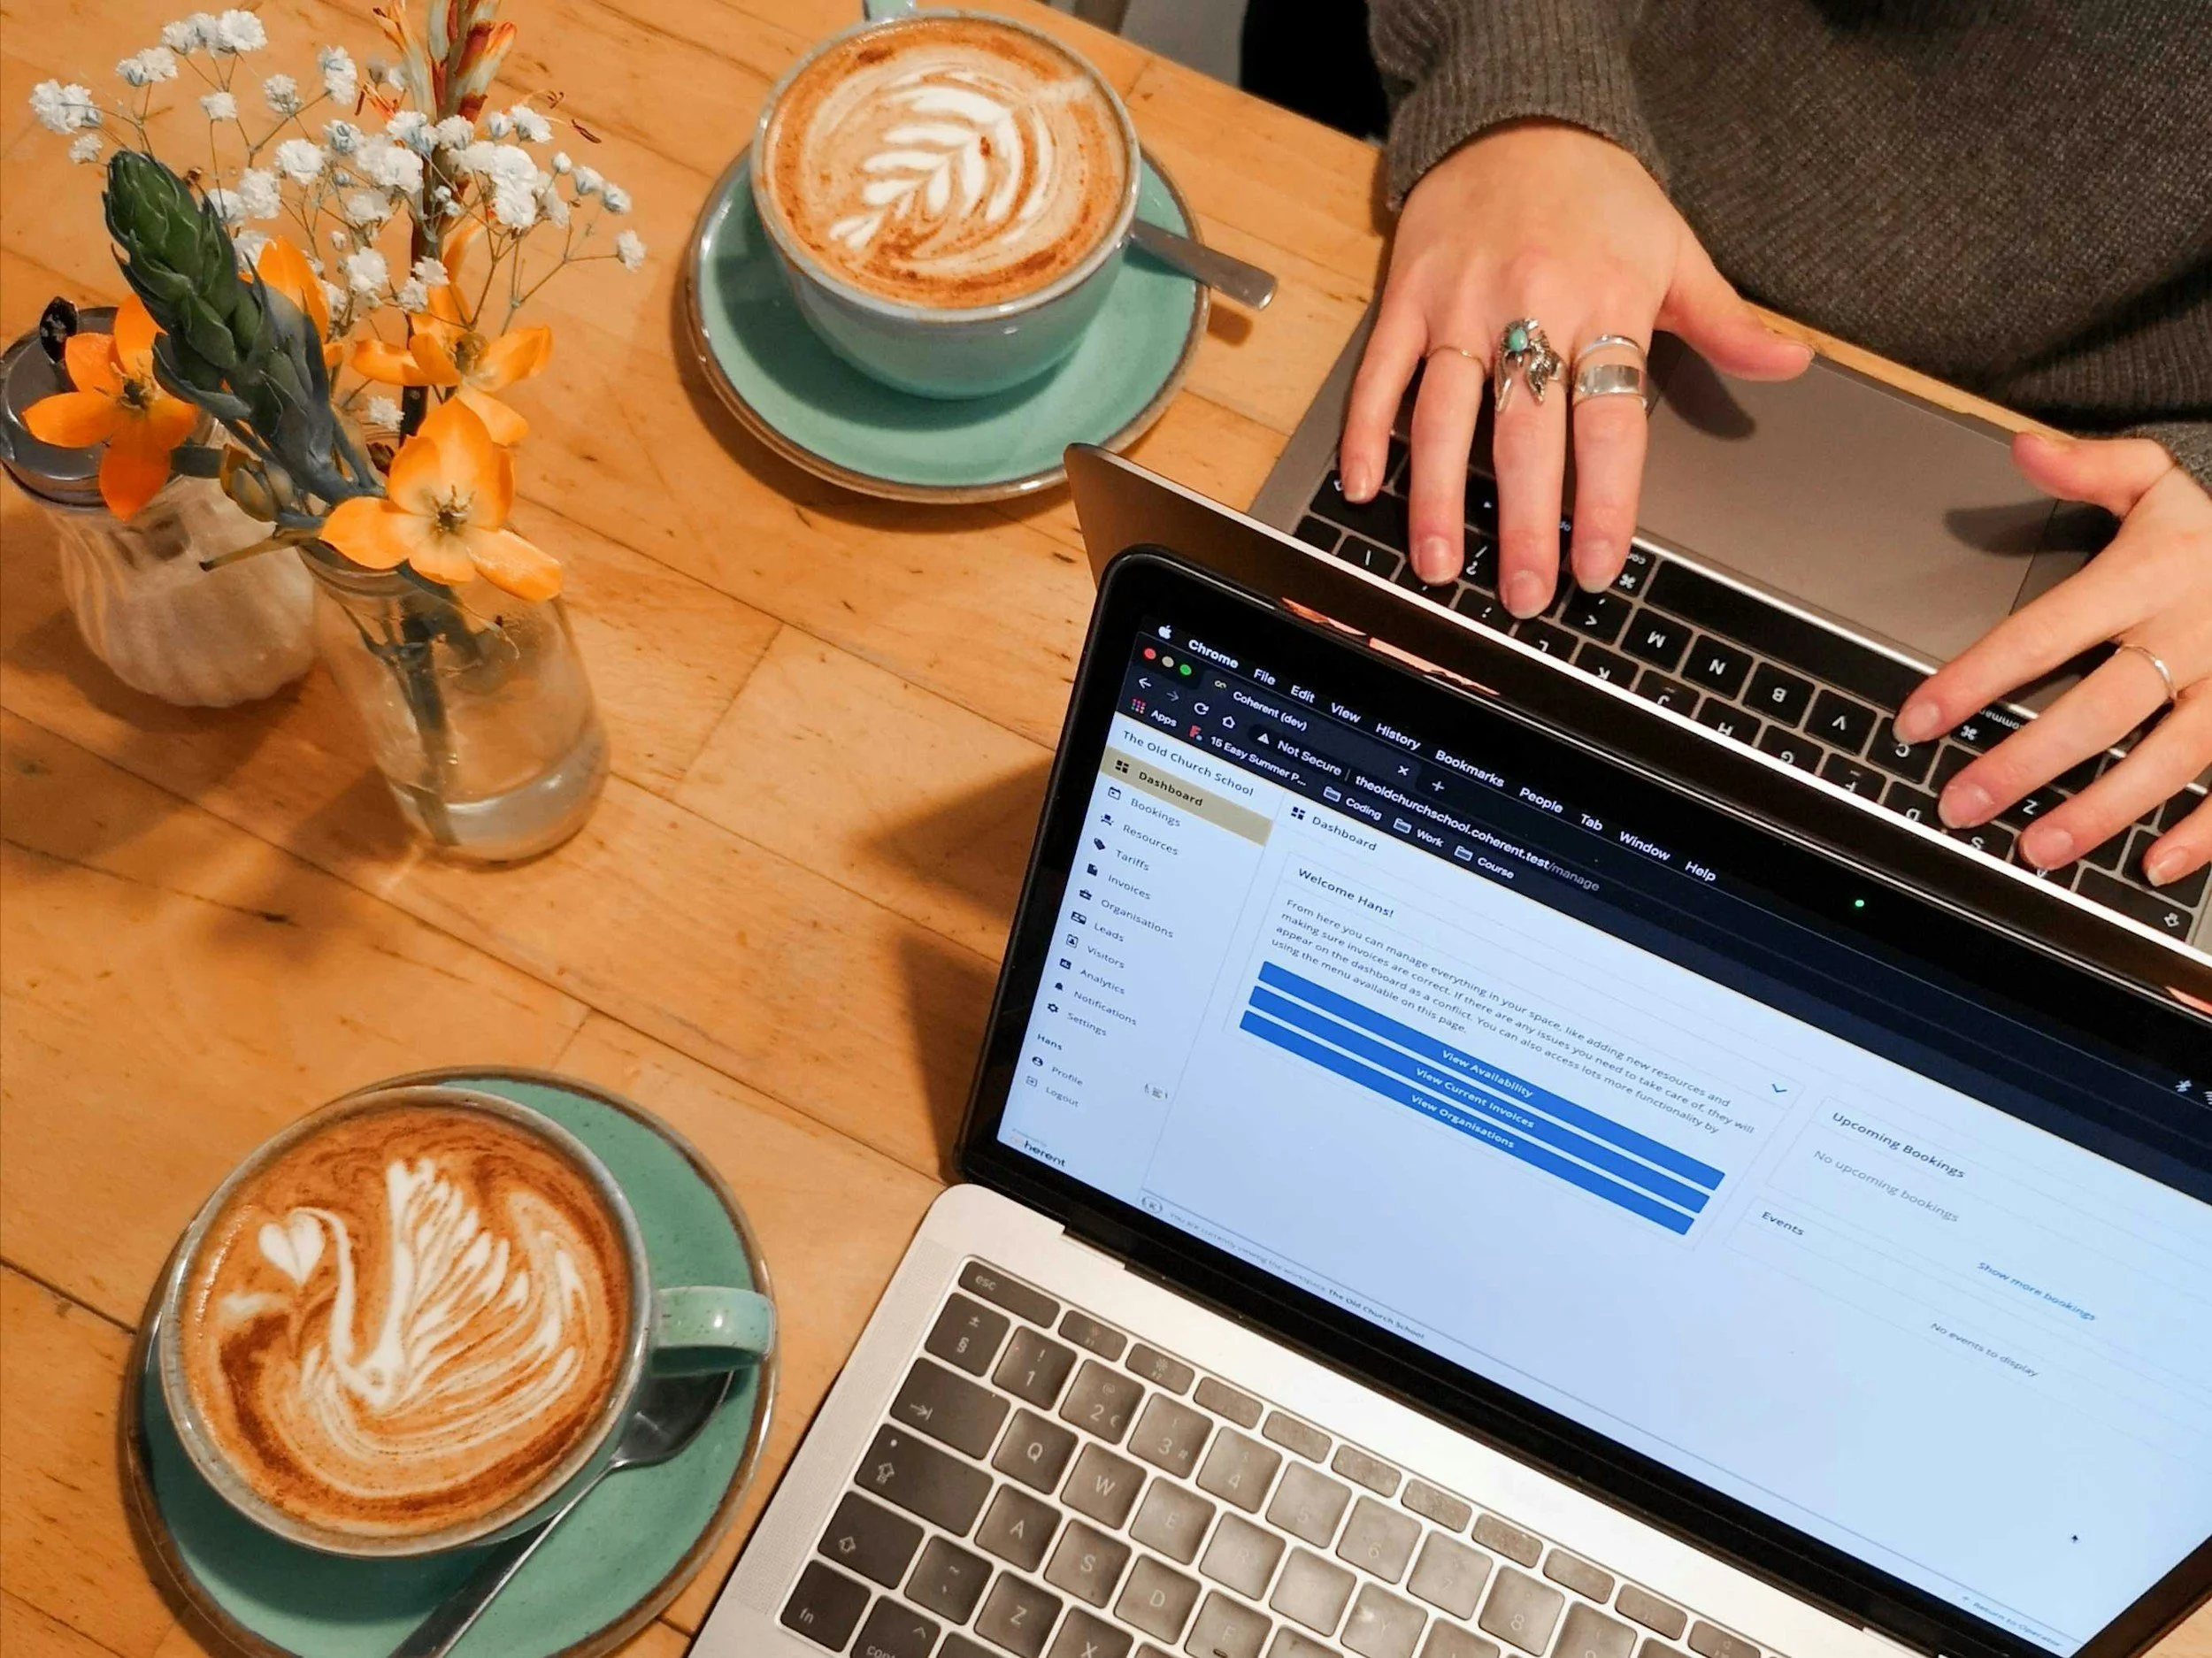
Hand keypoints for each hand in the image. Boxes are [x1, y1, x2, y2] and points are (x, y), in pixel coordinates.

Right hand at [1338, 120, 1810, 615]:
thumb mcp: (1675, 248)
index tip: (1596, 565)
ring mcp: (1460, 304)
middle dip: (1523, 523)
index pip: (1608, 423)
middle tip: (1524, 594)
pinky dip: (1366, 431)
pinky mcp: (1406, 296)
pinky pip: (1380, 373)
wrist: (1519, 118)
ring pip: (1443, 415)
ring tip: (1439, 564)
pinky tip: (1364, 486)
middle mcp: (1531, 308)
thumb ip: (1726, 320)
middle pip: (1525, 435)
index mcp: (1606, 304)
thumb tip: (1789, 364)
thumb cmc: (1598, 195)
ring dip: (1437, 498)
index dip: (1601, 502)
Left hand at [1896, 433, 2211, 887]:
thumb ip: (2095, 468)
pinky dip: (2206, 830)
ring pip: (2169, 757)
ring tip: (2035, 848)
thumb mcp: (2164, 483)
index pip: (2044, 633)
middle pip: (2099, 709)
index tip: (1917, 719)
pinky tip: (2154, 863)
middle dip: (2023, 763)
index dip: (1974, 679)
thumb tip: (2024, 447)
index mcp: (2154, 576)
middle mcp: (2195, 634)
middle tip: (1960, 804)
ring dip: (2101, 810)